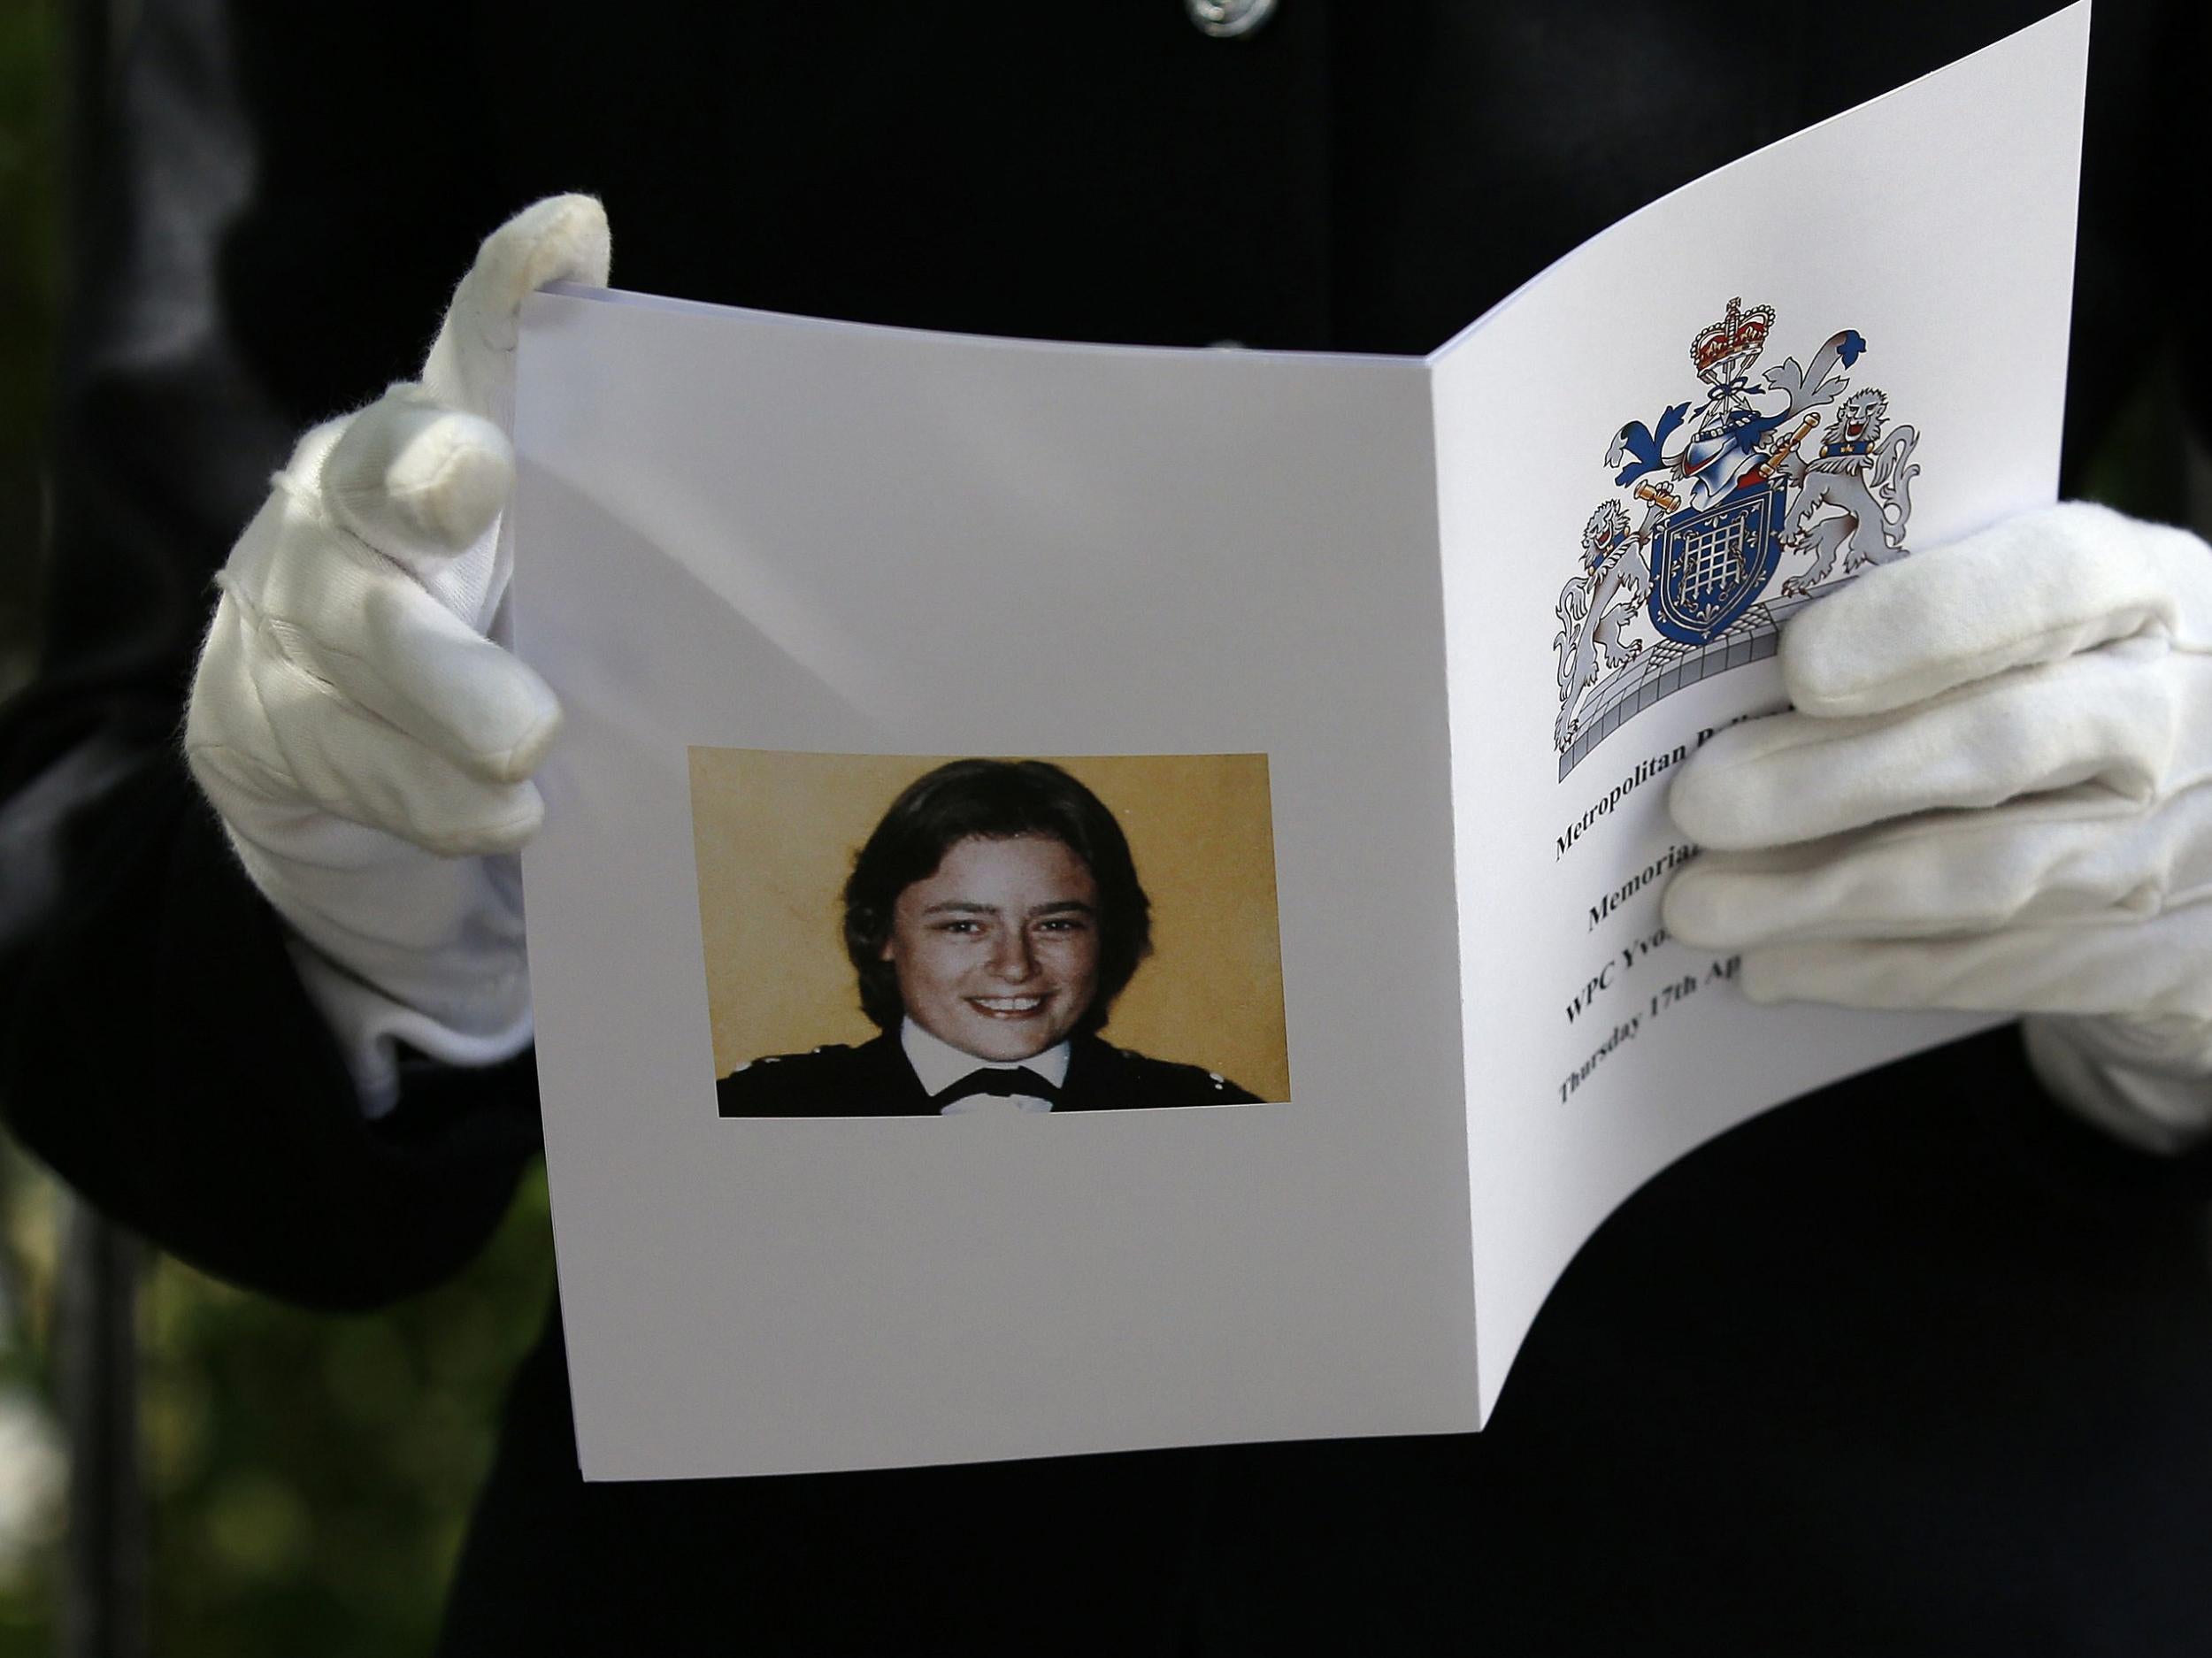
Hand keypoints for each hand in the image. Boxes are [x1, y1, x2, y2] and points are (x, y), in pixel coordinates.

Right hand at [184, 196, 609, 1109]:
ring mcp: (292, 609)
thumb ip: (634, 530)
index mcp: (445, 443)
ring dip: (438, 682)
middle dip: (421, 470)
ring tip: (524, 740)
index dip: (511, 292)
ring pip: (354, 627)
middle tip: (470, 481)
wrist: (356, 775)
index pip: (476, 348)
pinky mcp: (255, 720)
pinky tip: (502, 815)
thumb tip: (781, 514)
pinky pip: (339, 752)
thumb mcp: (570, 578)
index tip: (569, 235)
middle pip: (379, 473)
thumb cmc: (500, 645)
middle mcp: (353, 502)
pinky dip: (425, 793)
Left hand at [1662, 502, 2211, 1149]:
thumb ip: (1933, 631)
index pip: (2061, 577)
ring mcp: (2186, 841)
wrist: (2209, 829)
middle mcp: (2182, 712)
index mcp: (2155, 593)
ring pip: (1988, 875)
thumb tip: (1732, 684)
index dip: (1929, 621)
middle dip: (1829, 781)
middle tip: (1698, 803)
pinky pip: (2003, 970)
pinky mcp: (2165, 959)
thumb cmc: (2072, 697)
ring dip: (1825, 894)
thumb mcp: (2042, 631)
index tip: (1800, 667)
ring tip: (1698, 904)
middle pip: (2001, 744)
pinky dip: (1875, 971)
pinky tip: (1773, 966)